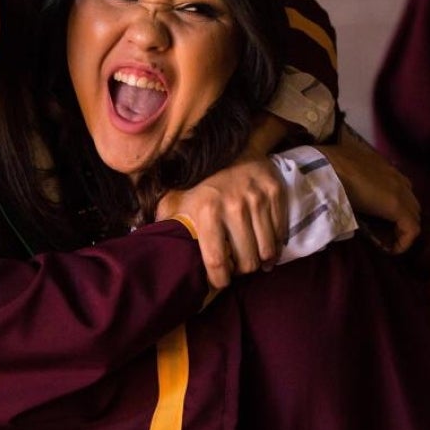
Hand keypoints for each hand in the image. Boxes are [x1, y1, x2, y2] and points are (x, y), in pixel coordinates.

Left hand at [157, 157, 286, 288]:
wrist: (233, 148)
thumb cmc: (204, 182)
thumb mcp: (180, 199)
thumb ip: (166, 220)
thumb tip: (149, 241)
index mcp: (207, 211)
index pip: (217, 261)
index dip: (220, 279)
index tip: (221, 281)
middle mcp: (234, 206)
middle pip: (246, 260)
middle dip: (242, 270)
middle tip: (238, 267)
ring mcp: (257, 199)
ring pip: (266, 250)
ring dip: (261, 261)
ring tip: (253, 258)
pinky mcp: (275, 194)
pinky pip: (280, 233)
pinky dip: (276, 246)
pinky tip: (266, 246)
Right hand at [317, 124, 419, 254]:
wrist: (326, 168)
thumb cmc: (328, 169)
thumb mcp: (342, 173)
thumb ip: (349, 181)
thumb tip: (344, 194)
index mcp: (383, 167)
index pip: (399, 189)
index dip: (392, 207)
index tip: (378, 220)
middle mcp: (396, 177)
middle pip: (410, 203)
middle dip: (400, 218)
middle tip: (383, 231)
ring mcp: (400, 191)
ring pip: (413, 215)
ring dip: (401, 227)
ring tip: (385, 239)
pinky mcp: (398, 207)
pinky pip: (411, 229)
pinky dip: (404, 241)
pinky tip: (391, 250)